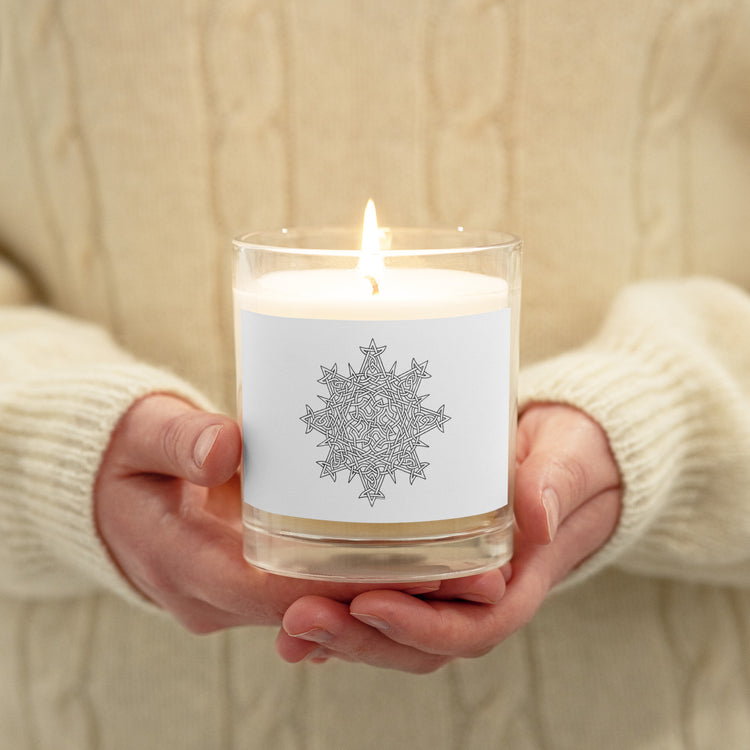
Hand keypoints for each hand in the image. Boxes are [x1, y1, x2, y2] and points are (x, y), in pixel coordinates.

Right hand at [94, 395, 504, 632]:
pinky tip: (416, 560)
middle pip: (316, 611)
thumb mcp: (142, 434)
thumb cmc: (125, 458)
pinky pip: (313, 595)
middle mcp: (217, 598)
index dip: (352, 586)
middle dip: (392, 598)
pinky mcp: (253, 584)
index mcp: (187, 566)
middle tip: (473, 572)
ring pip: (322, 612)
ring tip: (466, 568)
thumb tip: (225, 447)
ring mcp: (236, 598)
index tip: (419, 569)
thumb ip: (179, 439)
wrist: (107, 493)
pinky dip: (361, 585)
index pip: (281, 593)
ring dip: (388, 597)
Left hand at [275, 403, 621, 671]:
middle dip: (360, 638)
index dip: (421, 627)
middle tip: (299, 617)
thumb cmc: (571, 457)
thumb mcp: (569, 459)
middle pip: (420, 642)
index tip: (369, 604)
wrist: (565, 457)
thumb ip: (556, 482)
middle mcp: (481, 596)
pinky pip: (384, 599)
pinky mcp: (427, 567)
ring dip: (341, 633)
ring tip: (287, 621)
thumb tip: (537, 515)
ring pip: (394, 631)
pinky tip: (296, 604)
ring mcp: (451, 587)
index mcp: (519, 580)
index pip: (473, 627)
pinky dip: (343, 611)